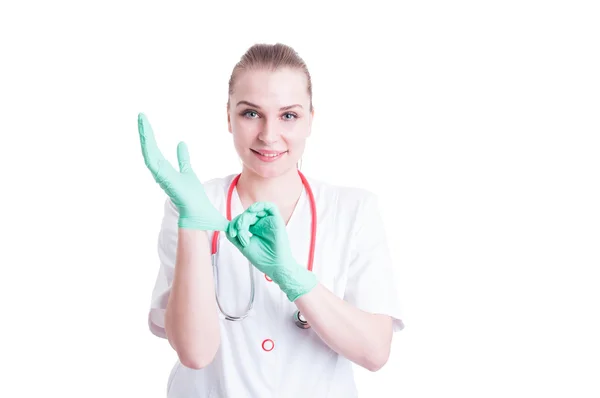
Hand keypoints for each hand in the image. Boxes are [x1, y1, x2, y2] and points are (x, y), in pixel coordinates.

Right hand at [137, 112, 227, 230]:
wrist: (198, 213)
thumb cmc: (193, 197)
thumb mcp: (187, 171)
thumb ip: (183, 159)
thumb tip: (181, 144)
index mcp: (166, 171)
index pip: (155, 151)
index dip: (151, 137)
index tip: (146, 123)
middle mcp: (161, 172)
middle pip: (149, 149)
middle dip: (145, 133)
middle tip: (141, 116)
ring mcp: (160, 175)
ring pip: (148, 152)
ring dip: (145, 135)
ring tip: (142, 119)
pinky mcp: (162, 177)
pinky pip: (152, 159)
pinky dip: (148, 146)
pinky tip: (146, 132)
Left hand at [226, 202, 316, 301]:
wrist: (275, 266)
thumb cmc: (262, 258)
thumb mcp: (243, 246)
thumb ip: (235, 236)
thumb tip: (226, 227)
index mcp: (254, 230)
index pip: (242, 221)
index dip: (234, 224)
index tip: (231, 233)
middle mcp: (261, 224)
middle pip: (247, 215)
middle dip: (239, 222)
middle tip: (237, 232)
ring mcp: (269, 222)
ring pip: (255, 210)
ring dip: (245, 216)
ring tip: (242, 226)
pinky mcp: (276, 220)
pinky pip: (270, 207)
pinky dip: (260, 205)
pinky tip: (252, 210)